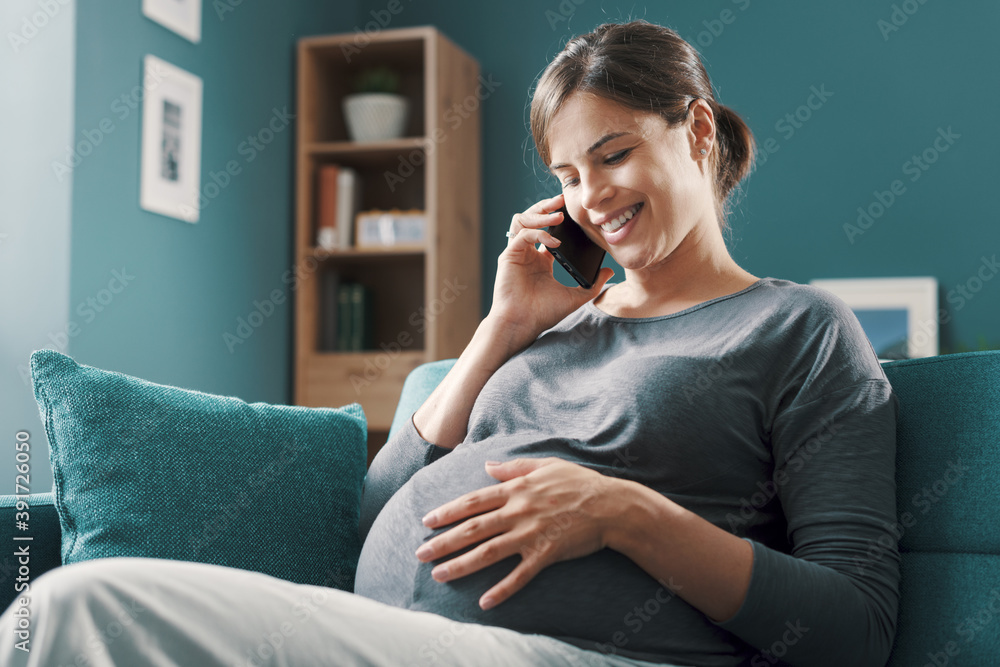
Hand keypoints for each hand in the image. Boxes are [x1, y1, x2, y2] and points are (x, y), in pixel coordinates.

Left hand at [414, 457, 618, 609]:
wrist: (611, 506)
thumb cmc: (579, 483)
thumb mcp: (546, 465)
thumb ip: (514, 468)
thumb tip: (487, 465)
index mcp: (516, 489)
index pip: (473, 501)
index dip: (447, 511)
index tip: (426, 521)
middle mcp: (518, 511)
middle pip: (473, 528)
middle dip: (443, 541)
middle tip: (420, 554)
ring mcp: (531, 533)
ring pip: (489, 552)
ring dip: (461, 565)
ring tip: (439, 575)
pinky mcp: (546, 553)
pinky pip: (520, 575)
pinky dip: (502, 589)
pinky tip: (484, 601)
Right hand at [489, 194, 614, 353]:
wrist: (522, 324)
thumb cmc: (543, 313)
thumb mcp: (575, 297)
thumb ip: (592, 284)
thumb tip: (610, 271)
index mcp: (541, 260)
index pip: (548, 230)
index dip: (559, 218)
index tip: (574, 211)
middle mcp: (527, 252)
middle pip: (533, 218)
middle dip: (547, 206)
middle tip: (564, 200)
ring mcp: (516, 253)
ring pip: (523, 220)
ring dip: (540, 214)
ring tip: (558, 216)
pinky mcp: (508, 255)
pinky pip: (522, 234)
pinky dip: (538, 233)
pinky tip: (553, 242)